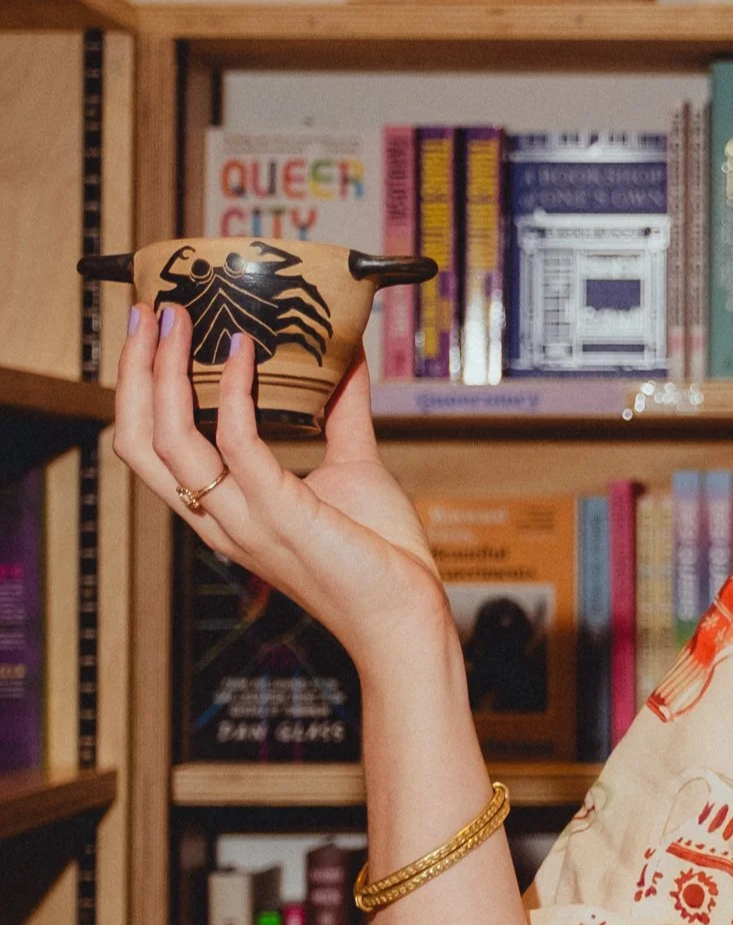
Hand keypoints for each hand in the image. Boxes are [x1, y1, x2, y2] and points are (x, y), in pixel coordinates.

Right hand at [113, 302, 448, 667]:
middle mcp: (219, 516)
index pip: (151, 448)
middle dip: (134, 373)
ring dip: (166, 372)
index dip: (139, 391)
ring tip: (179, 319)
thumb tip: (347, 356)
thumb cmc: (379, 552)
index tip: (153, 333)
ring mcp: (242, 518)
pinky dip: (238, 390)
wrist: (405, 612)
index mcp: (223, 510)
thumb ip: (342, 412)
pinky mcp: (278, 513)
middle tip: (148, 313)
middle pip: (140, 440)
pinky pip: (238, 442)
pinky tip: (249, 349)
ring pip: (168, 440)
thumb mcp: (353, 467)